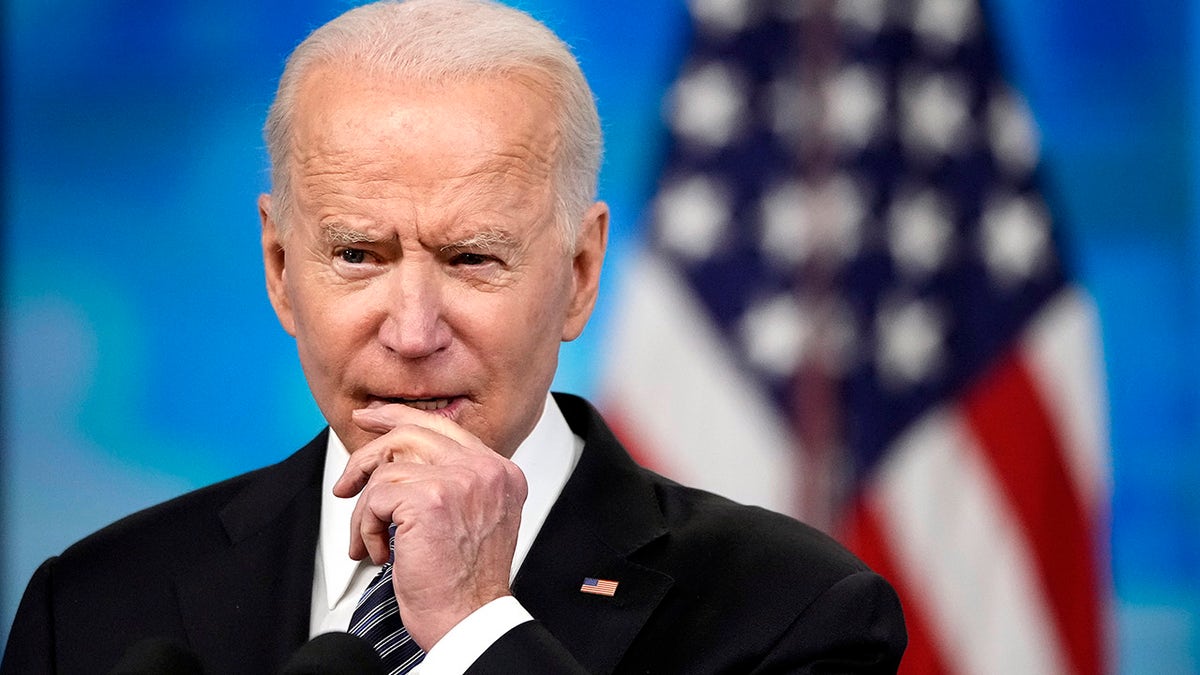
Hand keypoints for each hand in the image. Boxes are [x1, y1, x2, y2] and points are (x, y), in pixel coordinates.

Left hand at [333, 404, 528, 649]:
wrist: (470, 621)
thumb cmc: (466, 583)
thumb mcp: (473, 519)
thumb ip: (452, 483)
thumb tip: (399, 458)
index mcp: (500, 472)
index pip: (444, 427)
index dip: (399, 418)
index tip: (372, 420)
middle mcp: (485, 470)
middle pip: (411, 434)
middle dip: (367, 454)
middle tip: (346, 480)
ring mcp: (459, 481)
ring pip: (386, 472)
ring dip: (366, 513)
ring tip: (370, 543)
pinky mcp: (429, 499)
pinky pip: (376, 498)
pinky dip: (366, 529)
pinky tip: (378, 553)